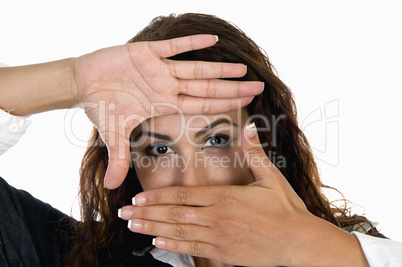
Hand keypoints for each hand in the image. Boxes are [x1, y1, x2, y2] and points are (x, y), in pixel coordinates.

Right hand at [72, 35, 263, 188]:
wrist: (82, 83)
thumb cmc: (101, 106)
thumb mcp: (112, 134)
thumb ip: (117, 158)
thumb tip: (111, 188)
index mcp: (163, 105)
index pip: (200, 106)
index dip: (224, 106)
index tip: (247, 106)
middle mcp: (167, 87)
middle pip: (206, 88)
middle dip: (232, 89)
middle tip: (259, 87)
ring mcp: (158, 69)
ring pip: (196, 68)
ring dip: (219, 69)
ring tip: (243, 69)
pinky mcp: (145, 51)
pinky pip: (172, 45)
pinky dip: (190, 42)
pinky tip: (212, 39)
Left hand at [120, 123, 368, 265]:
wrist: (300, 245)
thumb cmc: (287, 210)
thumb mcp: (271, 178)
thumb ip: (254, 153)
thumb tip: (248, 125)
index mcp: (225, 197)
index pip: (183, 196)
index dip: (158, 197)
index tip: (138, 197)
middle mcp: (217, 218)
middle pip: (174, 215)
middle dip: (146, 213)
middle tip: (123, 213)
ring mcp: (219, 238)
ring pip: (178, 232)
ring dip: (152, 229)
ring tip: (132, 226)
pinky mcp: (223, 255)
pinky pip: (192, 250)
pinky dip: (173, 246)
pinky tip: (157, 243)